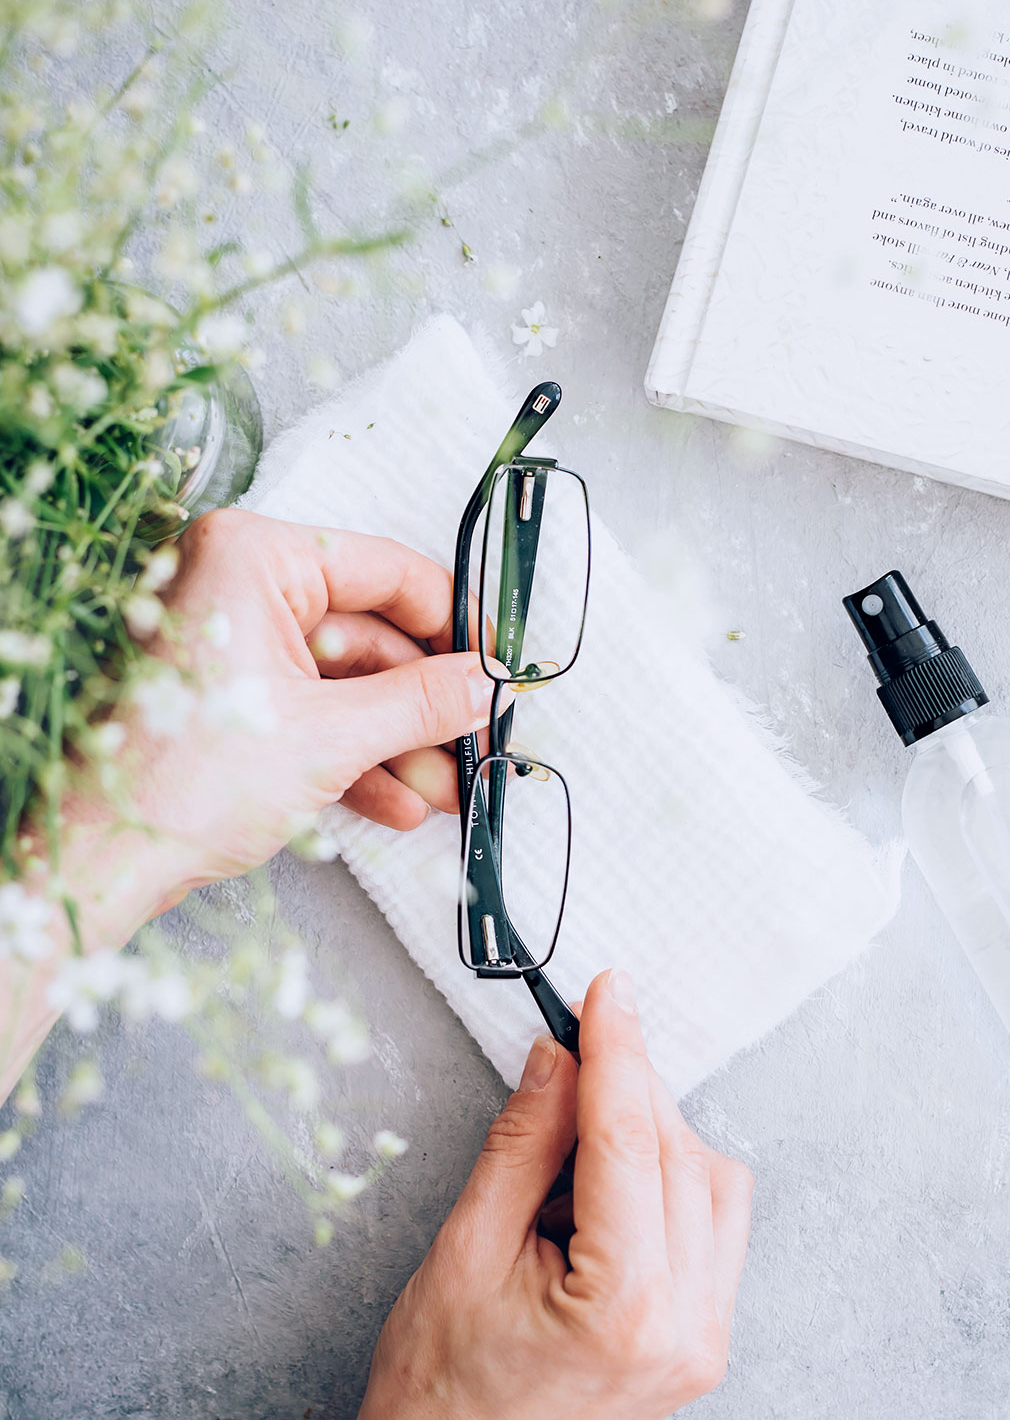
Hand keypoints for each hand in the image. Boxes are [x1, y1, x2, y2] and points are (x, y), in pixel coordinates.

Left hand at [0, 507, 495, 1102]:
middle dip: (424, 704)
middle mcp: (236, 584)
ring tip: (448, 792)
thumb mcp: (330, 738)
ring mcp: (229, 642)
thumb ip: (421, 702)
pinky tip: (400, 803)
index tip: (500, 659)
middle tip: (479, 739)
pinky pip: (310, 711)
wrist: (98, 862)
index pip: (384, 569)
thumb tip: (486, 683)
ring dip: (398, 742)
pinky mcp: (226, 698)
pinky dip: (354, 756)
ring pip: (343, 682)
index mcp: (253, 557)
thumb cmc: (183, 782)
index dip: (453, 620)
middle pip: (367, 633)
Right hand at [294, 969, 753, 1419]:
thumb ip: (524, 1141)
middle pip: (681, 1156)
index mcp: (625, 1309)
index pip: (632, 1142)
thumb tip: (562, 1053)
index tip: (606, 990)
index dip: (618, 1052)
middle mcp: (686, 1327)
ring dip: (652, 1138)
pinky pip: (710, 1225)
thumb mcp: (465, 1247)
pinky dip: (667, 1182)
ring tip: (571, 1146)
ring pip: (711, 1183)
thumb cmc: (438, 1388)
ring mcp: (704, 1340)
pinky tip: (604, 1187)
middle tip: (570, 1051)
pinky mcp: (702, 1342)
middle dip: (629, 1092)